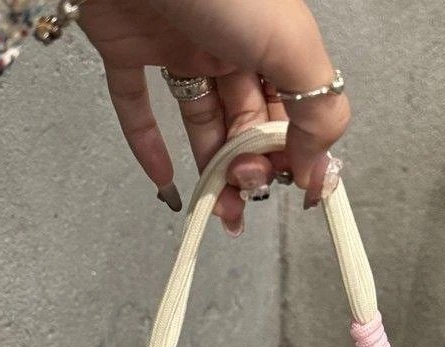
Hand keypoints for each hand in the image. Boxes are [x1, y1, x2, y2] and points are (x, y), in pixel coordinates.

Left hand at [79, 0, 349, 234]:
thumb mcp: (288, 44)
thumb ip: (316, 106)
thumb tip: (319, 167)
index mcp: (271, 40)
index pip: (290, 108)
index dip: (292, 150)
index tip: (291, 187)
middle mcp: (228, 44)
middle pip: (246, 120)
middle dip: (250, 164)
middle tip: (245, 187)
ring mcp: (176, 46)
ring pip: (200, 119)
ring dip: (211, 168)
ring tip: (218, 208)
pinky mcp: (126, 47)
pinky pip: (137, 103)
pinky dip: (148, 145)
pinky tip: (164, 182)